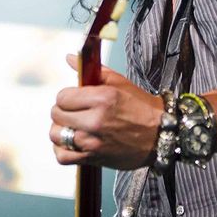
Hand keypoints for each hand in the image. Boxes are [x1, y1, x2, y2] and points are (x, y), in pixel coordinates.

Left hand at [49, 54, 162, 169]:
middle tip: (74, 113)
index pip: (63, 97)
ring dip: (60, 131)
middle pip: (57, 114)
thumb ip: (93, 71)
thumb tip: (70, 58)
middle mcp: (95, 120)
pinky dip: (62, 151)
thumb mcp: (120, 83)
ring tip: (72, 128)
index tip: (74, 99)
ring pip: (56, 135)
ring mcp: (92, 141)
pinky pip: (63, 156)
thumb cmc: (142, 109)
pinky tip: (71, 144)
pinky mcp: (93, 158)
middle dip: (63, 111)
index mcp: (102, 98)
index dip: (66, 97)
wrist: (160, 135)